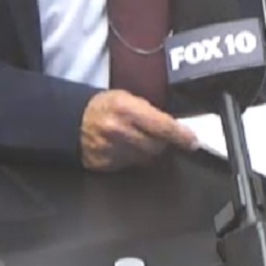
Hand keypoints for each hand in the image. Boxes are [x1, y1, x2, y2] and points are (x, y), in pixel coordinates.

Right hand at [79, 90, 197, 170]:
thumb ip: (150, 112)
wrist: (72, 119)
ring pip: (145, 160)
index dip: (181, 136)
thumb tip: (175, 128)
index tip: (194, 142)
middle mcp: (118, 130)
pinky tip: (126, 150)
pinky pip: (129, 167)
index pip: (163, 126)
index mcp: (126, 108)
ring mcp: (110, 150)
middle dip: (164, 145)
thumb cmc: (104, 105)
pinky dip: (133, 160)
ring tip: (142, 143)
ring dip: (149, 154)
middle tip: (164, 140)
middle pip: (156, 147)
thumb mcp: (127, 98)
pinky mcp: (103, 165)